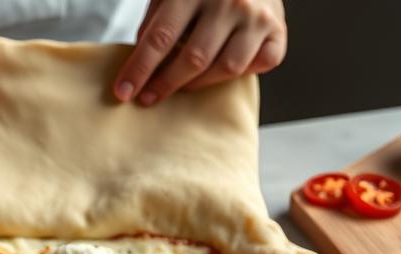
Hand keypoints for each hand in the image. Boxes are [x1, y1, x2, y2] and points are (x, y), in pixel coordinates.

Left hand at [114, 0, 285, 104]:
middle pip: (193, 58)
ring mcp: (257, 17)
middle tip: (148, 97)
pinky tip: (223, 69)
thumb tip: (141, 62)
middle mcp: (231, 1)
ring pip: (226, 68)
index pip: (161, 38)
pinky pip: (258, 66)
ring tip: (183, 84)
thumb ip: (157, 21)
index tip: (123, 92)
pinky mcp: (278, 31)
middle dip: (166, 83)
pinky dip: (239, 74)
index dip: (140, 69)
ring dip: (199, 83)